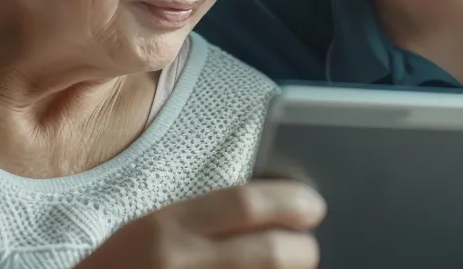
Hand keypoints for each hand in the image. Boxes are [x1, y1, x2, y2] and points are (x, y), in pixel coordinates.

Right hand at [76, 179, 325, 268]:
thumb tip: (272, 211)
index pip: (247, 202)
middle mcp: (179, 261)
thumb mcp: (149, 232)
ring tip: (292, 268)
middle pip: (271, 252)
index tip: (313, 206)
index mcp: (166, 227)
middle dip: (303, 250)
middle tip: (309, 248)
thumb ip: (204, 221)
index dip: (291, 202)